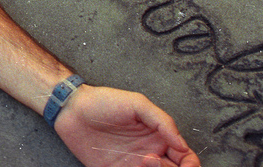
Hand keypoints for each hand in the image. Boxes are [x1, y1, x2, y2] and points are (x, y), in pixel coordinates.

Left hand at [54, 85, 200, 166]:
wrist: (71, 109)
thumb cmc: (103, 101)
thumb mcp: (137, 103)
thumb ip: (163, 122)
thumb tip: (182, 145)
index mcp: (158, 137)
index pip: (186, 157)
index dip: (190, 164)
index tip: (185, 165)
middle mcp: (149, 154)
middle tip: (151, 160)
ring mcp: (132, 165)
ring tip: (142, 162)